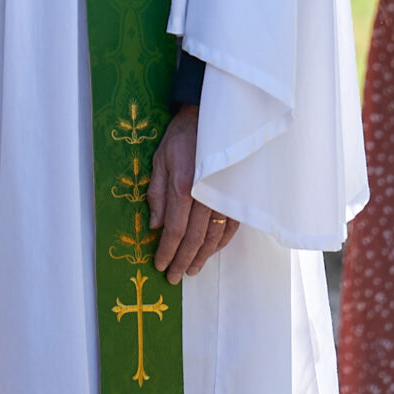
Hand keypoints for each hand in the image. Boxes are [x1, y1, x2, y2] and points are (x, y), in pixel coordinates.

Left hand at [148, 105, 237, 283]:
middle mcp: (207, 195)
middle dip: (183, 261)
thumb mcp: (160, 160)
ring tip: (192, 269)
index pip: (175, 230)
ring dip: (203, 256)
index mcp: (184, 186)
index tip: (160, 266)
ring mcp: (225, 196)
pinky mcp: (238, 195)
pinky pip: (231, 226)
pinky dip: (220, 243)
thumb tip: (155, 226)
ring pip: (215, 237)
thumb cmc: (181, 137)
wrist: (212, 116)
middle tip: (174, 277)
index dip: (167, 252)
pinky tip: (211, 251)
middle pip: (195, 239)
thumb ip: (157, 194)